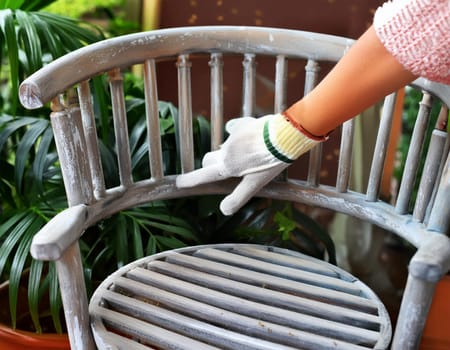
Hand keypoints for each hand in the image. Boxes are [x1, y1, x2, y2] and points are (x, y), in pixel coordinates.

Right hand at [176, 113, 318, 214]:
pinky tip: (251, 139)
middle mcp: (225, 150)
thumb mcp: (255, 185)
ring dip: (229, 152)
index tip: (179, 183)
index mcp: (228, 166)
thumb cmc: (270, 163)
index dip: (190, 180)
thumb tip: (223, 210)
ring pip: (223, 146)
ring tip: (250, 156)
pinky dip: (238, 136)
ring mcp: (233, 136)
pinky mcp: (242, 124)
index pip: (203, 175)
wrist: (284, 136)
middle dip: (209, 166)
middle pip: (208, 159)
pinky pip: (234, 130)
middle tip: (220, 172)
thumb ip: (238, 197)